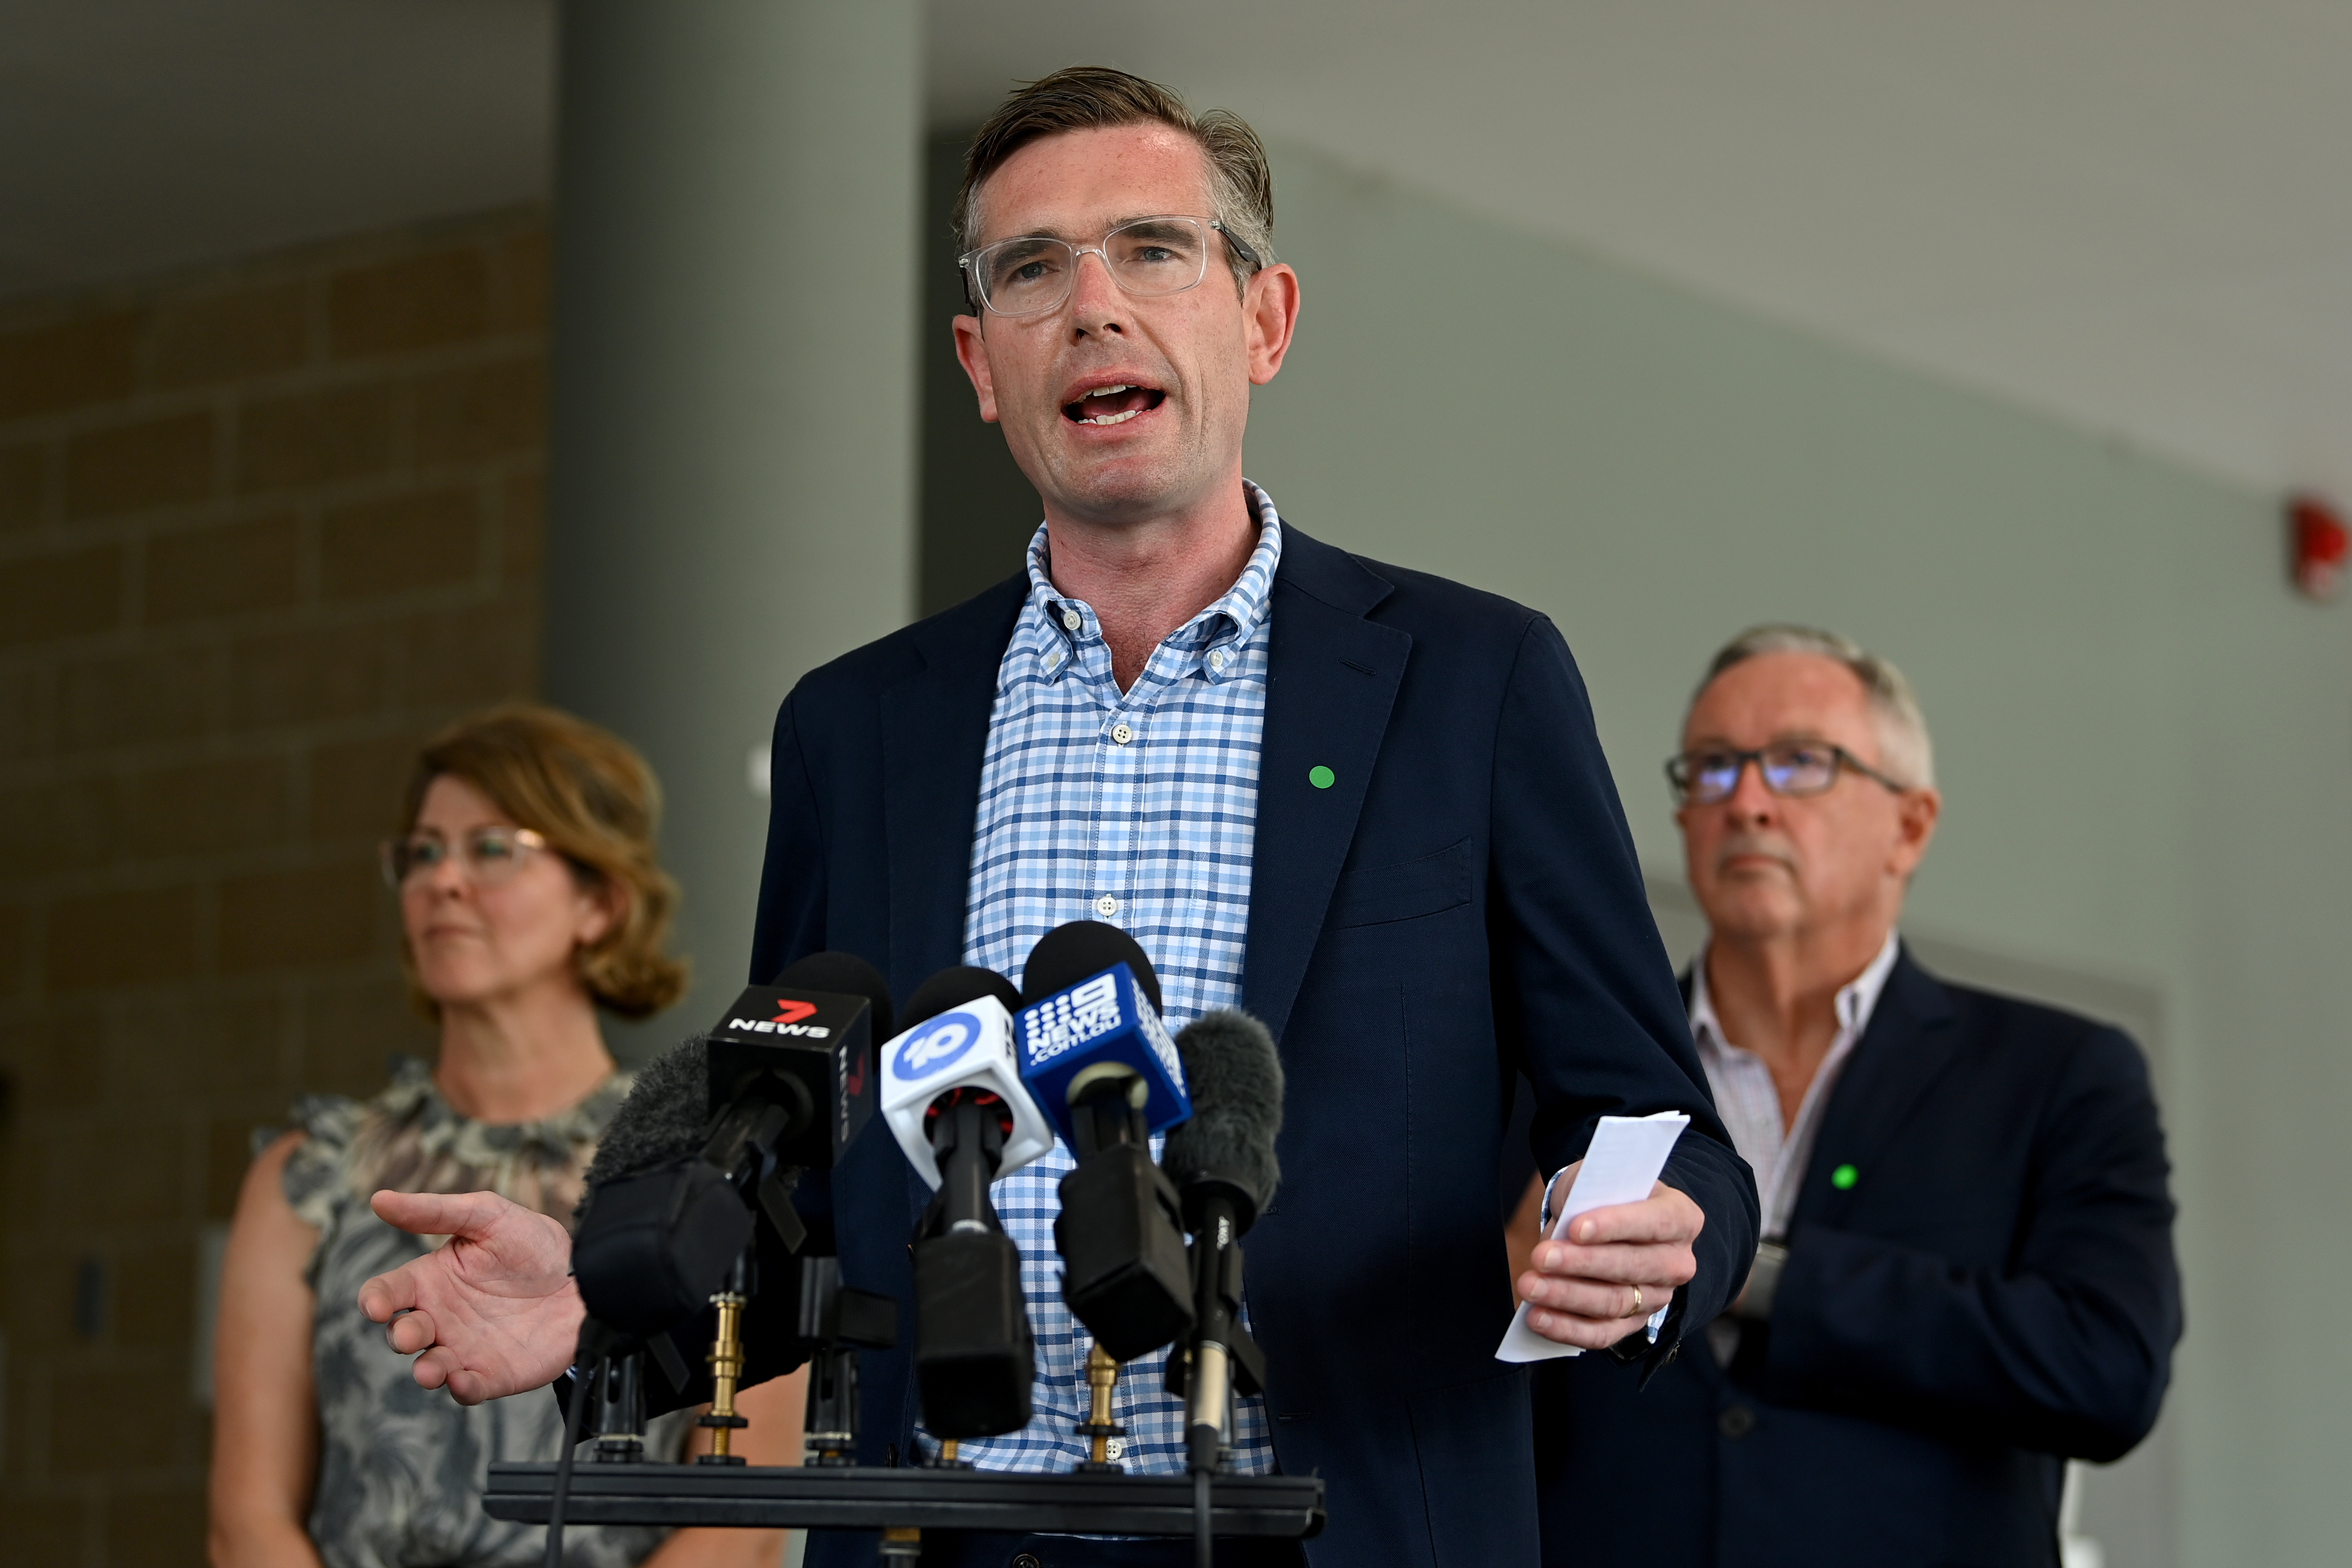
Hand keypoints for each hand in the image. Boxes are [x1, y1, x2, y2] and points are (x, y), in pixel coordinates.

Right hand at [356, 1189, 583, 1403]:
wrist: (587, 1276)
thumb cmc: (534, 1244)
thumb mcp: (487, 1215)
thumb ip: (435, 1211)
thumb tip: (379, 1199)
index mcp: (432, 1280)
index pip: (389, 1292)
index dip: (375, 1299)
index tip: (375, 1305)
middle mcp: (441, 1317)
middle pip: (403, 1333)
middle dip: (400, 1335)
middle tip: (411, 1331)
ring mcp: (465, 1348)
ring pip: (430, 1366)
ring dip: (425, 1370)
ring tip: (430, 1369)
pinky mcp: (493, 1373)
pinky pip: (468, 1389)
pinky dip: (461, 1389)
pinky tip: (462, 1380)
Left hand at [1514, 1165, 1703, 1350]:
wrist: (1606, 1221)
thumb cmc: (1601, 1194)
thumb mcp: (1596, 1180)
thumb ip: (1585, 1198)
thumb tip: (1561, 1236)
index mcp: (1680, 1217)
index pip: (1654, 1222)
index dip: (1616, 1225)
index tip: (1576, 1228)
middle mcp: (1677, 1262)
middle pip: (1632, 1267)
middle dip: (1582, 1263)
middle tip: (1541, 1257)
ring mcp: (1658, 1297)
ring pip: (1614, 1302)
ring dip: (1567, 1296)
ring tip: (1530, 1286)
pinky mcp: (1634, 1324)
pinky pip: (1602, 1334)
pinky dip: (1567, 1328)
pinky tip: (1536, 1317)